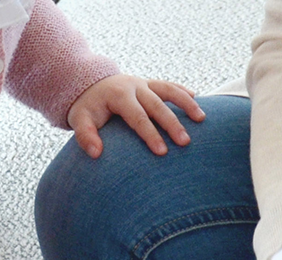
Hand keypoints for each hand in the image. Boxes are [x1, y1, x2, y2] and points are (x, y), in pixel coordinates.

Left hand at [67, 74, 204, 158]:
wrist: (89, 83)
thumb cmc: (87, 107)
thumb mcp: (79, 119)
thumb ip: (85, 135)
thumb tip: (96, 154)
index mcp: (119, 95)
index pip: (138, 117)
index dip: (150, 134)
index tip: (162, 152)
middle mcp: (135, 87)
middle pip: (158, 105)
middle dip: (173, 124)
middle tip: (185, 142)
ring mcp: (145, 83)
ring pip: (169, 91)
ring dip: (186, 104)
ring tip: (201, 119)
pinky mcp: (151, 84)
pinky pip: (170, 86)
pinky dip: (184, 93)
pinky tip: (199, 101)